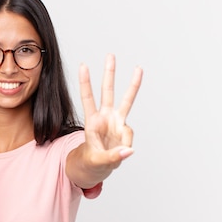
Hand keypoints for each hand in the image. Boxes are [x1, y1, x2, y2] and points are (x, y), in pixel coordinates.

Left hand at [79, 53, 141, 170]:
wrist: (97, 166)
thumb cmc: (92, 160)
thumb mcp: (98, 161)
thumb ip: (113, 157)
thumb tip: (130, 150)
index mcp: (92, 121)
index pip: (87, 98)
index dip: (86, 82)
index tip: (83, 65)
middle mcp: (104, 117)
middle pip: (107, 92)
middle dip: (109, 74)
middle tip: (110, 55)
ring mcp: (116, 121)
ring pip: (126, 100)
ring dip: (132, 84)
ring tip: (138, 68)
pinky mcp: (124, 128)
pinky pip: (130, 134)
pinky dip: (127, 145)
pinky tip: (120, 151)